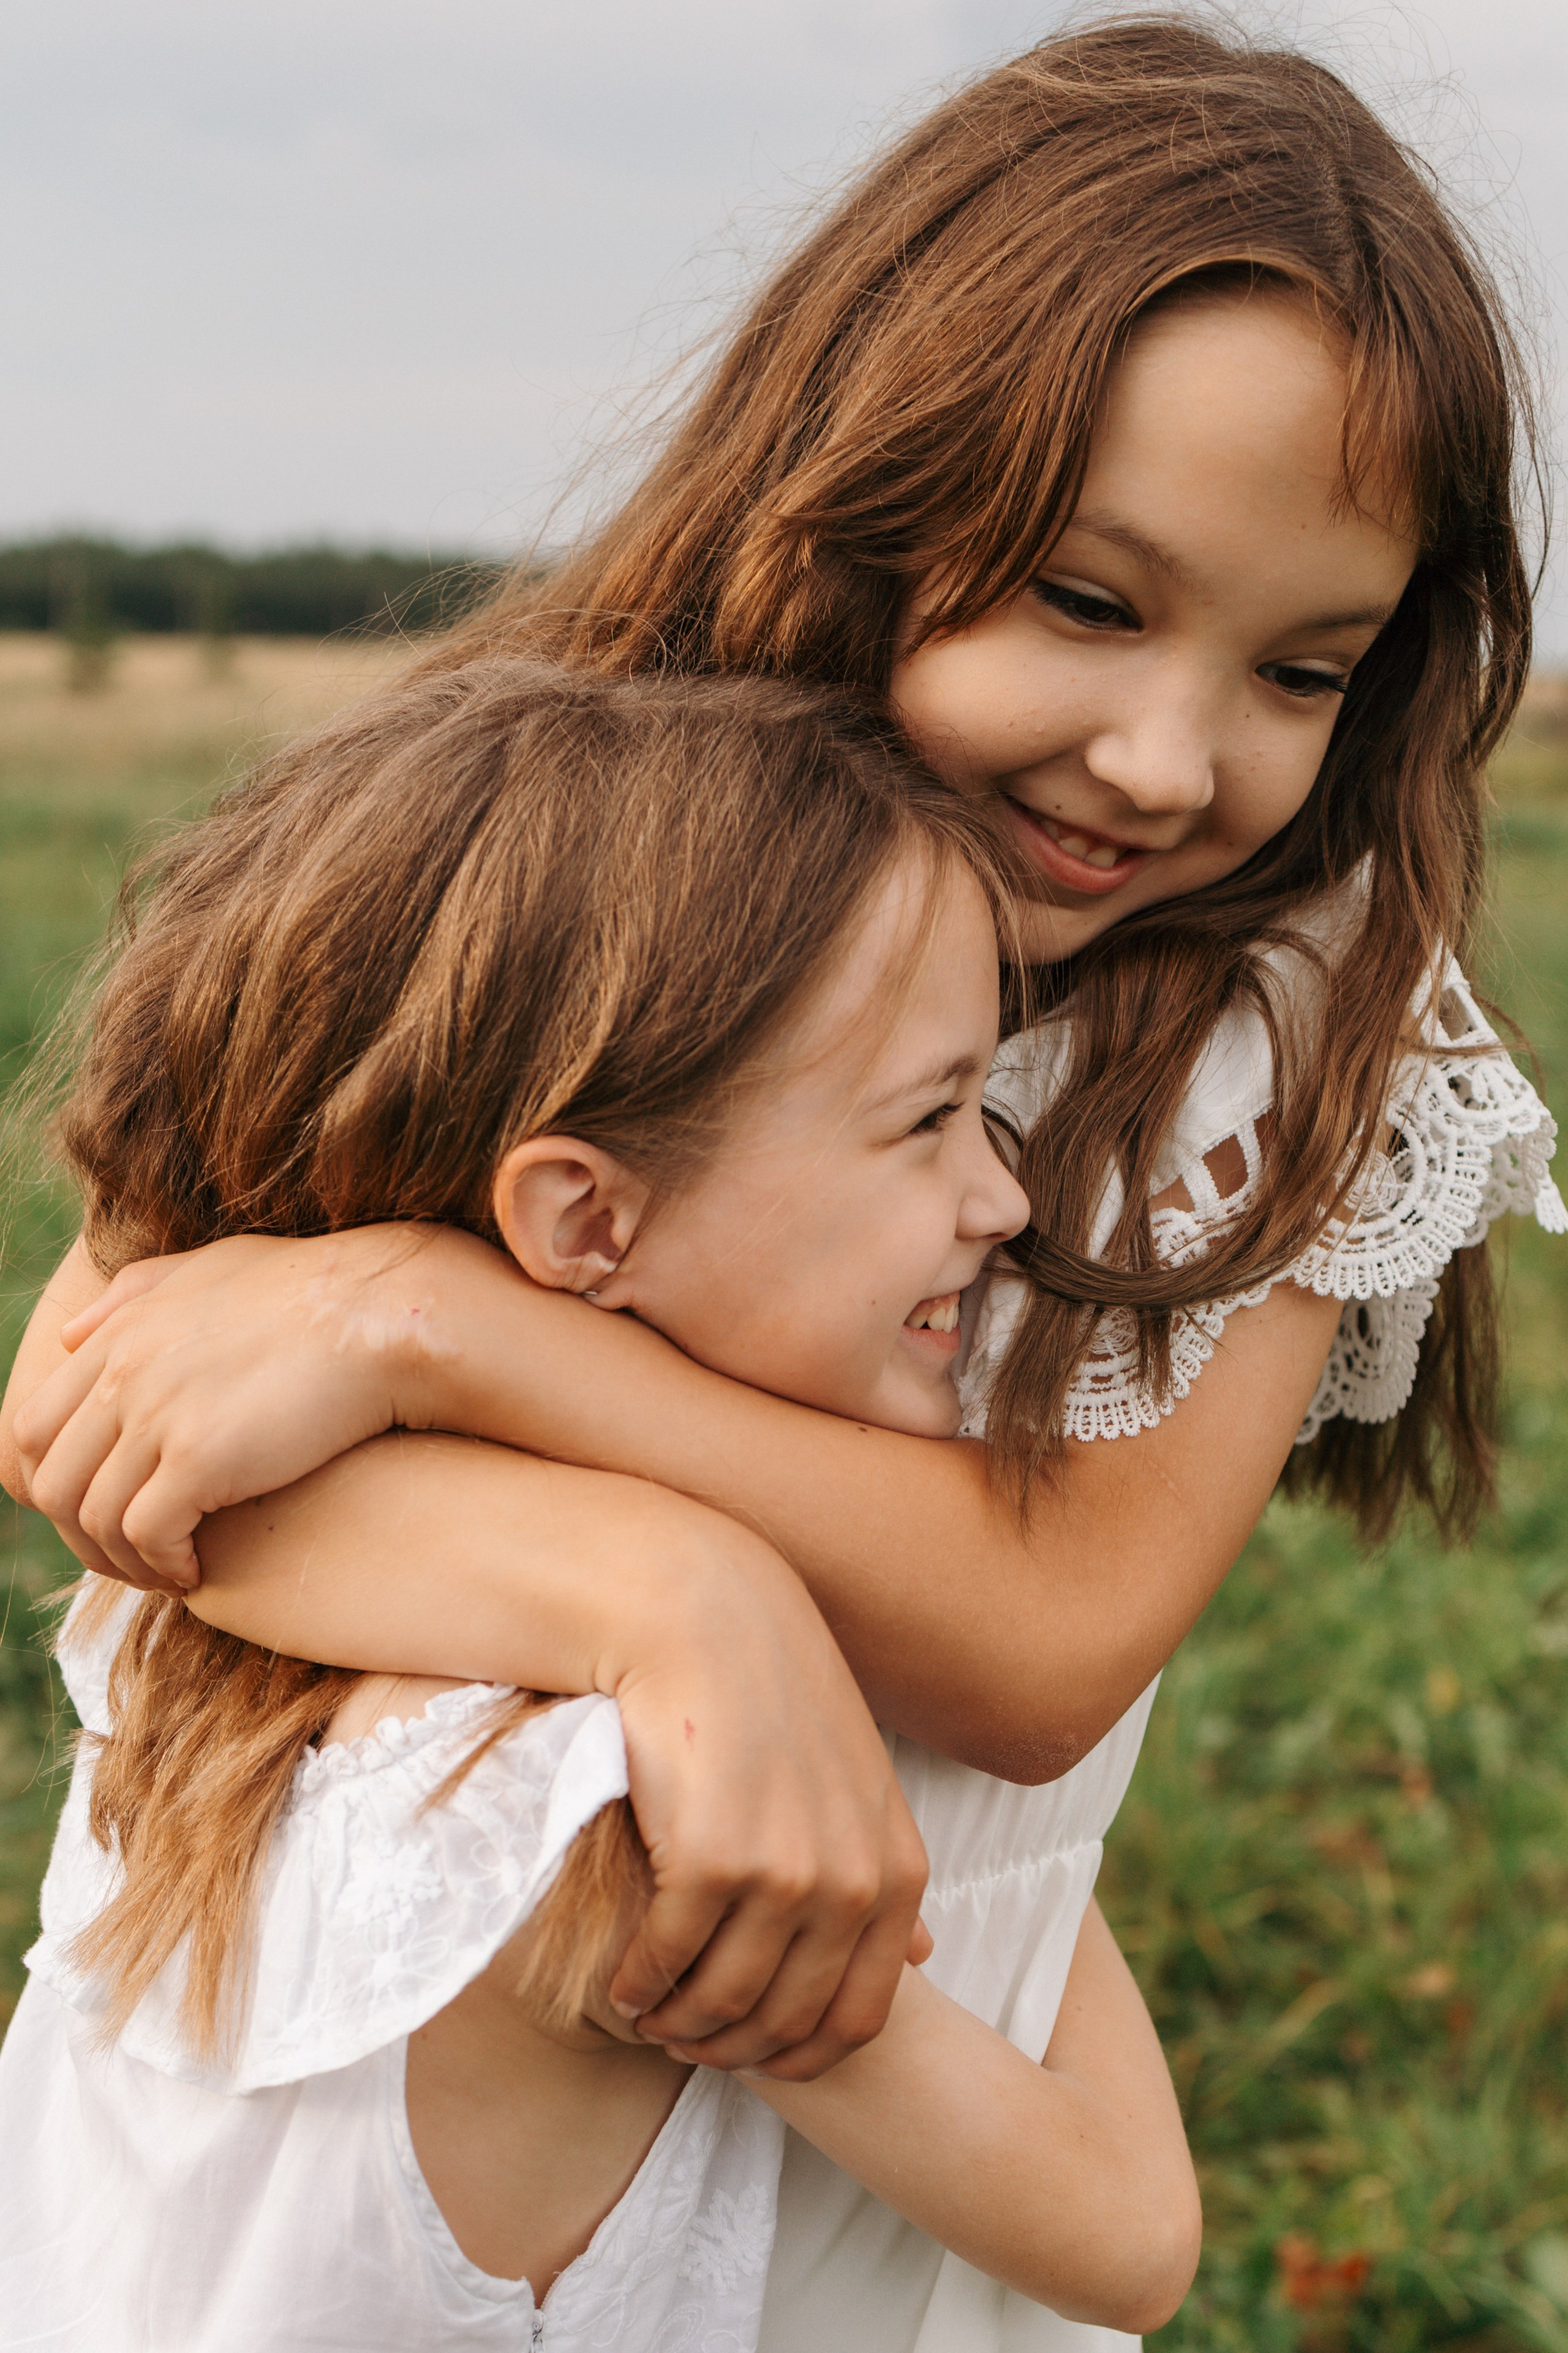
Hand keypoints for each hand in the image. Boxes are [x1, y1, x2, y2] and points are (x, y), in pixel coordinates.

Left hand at [14, 1226, 485, 1586]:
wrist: (381, 1312)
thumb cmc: (313, 1289)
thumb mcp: (211, 1268)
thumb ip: (136, 1296)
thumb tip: (71, 1332)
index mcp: (118, 1333)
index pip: (29, 1429)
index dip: (54, 1487)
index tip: (100, 1512)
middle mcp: (123, 1371)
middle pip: (49, 1482)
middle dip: (77, 1535)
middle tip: (129, 1557)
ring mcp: (157, 1414)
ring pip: (93, 1518)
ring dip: (123, 1561)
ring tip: (166, 1573)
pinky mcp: (201, 1457)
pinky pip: (147, 1534)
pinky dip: (162, 1565)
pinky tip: (195, 1572)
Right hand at [599, 1525, 931, 2078]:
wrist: (700, 1618)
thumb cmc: (771, 1695)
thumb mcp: (858, 1783)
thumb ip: (884, 1872)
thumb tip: (925, 1958)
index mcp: (898, 1870)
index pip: (859, 2020)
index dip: (797, 2057)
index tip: (747, 2053)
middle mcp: (854, 1882)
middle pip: (787, 2022)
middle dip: (731, 2048)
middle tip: (685, 2043)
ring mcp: (787, 1874)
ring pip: (725, 2002)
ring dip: (680, 2025)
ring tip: (651, 2017)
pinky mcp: (714, 1861)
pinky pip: (669, 1960)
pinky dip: (640, 1986)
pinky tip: (624, 1984)